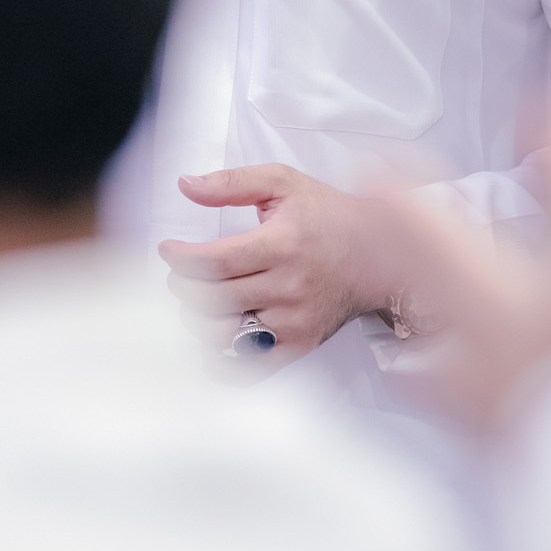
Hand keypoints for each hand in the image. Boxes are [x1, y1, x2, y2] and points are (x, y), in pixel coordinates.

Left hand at [159, 164, 406, 364]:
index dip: (180, 258)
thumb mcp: (284, 183)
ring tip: (198, 298)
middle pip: (212, 299)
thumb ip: (232, 182)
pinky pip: (248, 368)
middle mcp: (289, 286)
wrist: (380, 253)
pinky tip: (213, 336)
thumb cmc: (328, 216)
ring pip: (222, 334)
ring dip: (195, 318)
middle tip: (181, 272)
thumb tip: (186, 185)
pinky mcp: (299, 345)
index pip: (213, 262)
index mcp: (281, 244)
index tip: (170, 250)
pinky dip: (219, 361)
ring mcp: (294, 321)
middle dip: (182, 285)